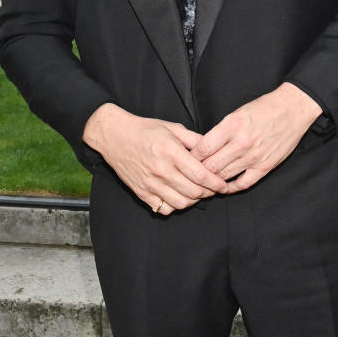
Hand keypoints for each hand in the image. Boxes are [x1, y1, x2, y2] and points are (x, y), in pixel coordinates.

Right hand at [83, 103, 228, 214]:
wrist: (114, 136)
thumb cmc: (144, 130)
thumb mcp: (172, 128)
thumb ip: (194, 140)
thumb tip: (214, 150)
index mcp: (171, 152)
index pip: (200, 175)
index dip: (216, 183)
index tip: (223, 184)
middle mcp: (161, 170)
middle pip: (194, 192)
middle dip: (209, 192)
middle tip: (213, 188)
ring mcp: (150, 184)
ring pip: (181, 203)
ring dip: (194, 201)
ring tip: (198, 192)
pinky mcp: (142, 193)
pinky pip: (164, 209)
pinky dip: (175, 206)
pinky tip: (179, 196)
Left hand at [191, 83, 321, 192]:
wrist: (292, 110)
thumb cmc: (263, 109)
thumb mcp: (237, 112)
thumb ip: (220, 131)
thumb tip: (201, 148)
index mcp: (232, 125)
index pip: (203, 148)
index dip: (191, 157)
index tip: (185, 160)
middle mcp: (242, 142)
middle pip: (211, 166)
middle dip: (198, 172)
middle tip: (190, 174)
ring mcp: (254, 156)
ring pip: (224, 176)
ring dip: (212, 180)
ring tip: (204, 182)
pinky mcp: (265, 166)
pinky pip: (243, 184)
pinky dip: (231, 188)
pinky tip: (224, 187)